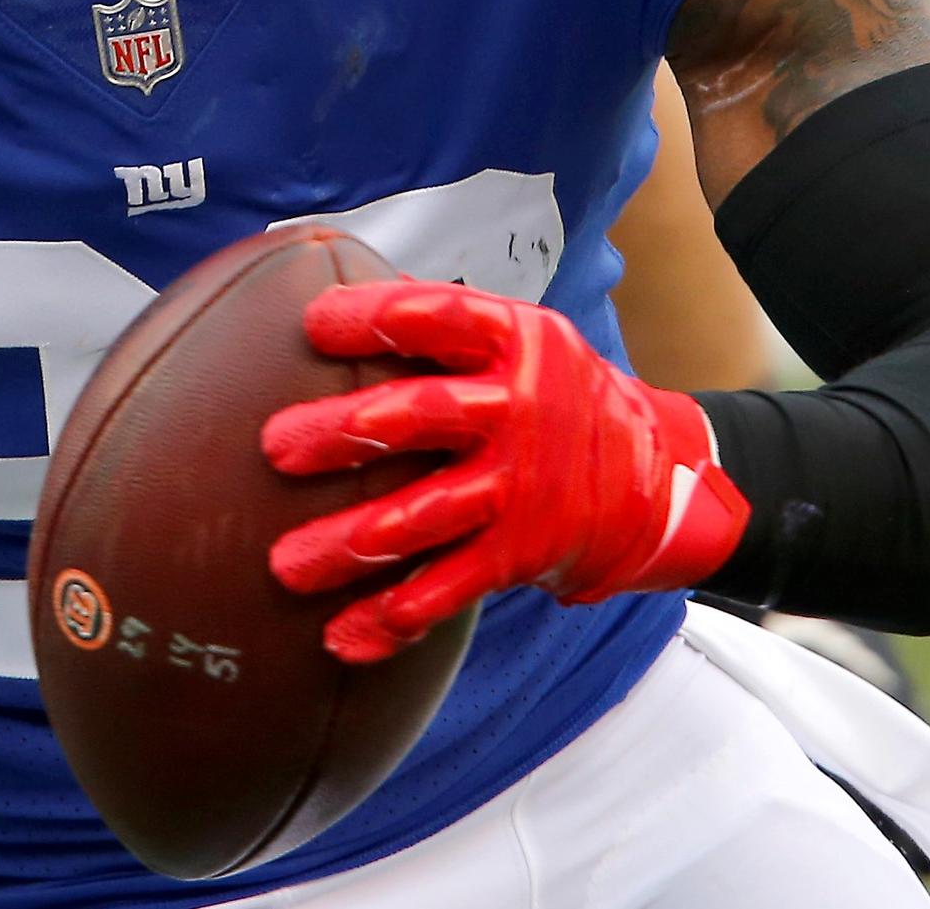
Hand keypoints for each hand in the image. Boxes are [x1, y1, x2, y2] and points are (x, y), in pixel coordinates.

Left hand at [261, 280, 748, 664]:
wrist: (652, 477)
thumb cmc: (551, 395)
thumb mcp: (520, 338)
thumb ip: (441, 326)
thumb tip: (322, 293)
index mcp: (513, 341)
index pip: (441, 317)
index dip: (377, 317)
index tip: (313, 325)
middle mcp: (519, 409)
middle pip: (423, 416)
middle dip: (346, 431)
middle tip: (277, 449)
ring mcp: (522, 485)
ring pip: (425, 515)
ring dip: (351, 542)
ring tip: (286, 565)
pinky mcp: (522, 551)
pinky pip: (450, 587)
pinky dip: (395, 616)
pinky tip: (343, 636)